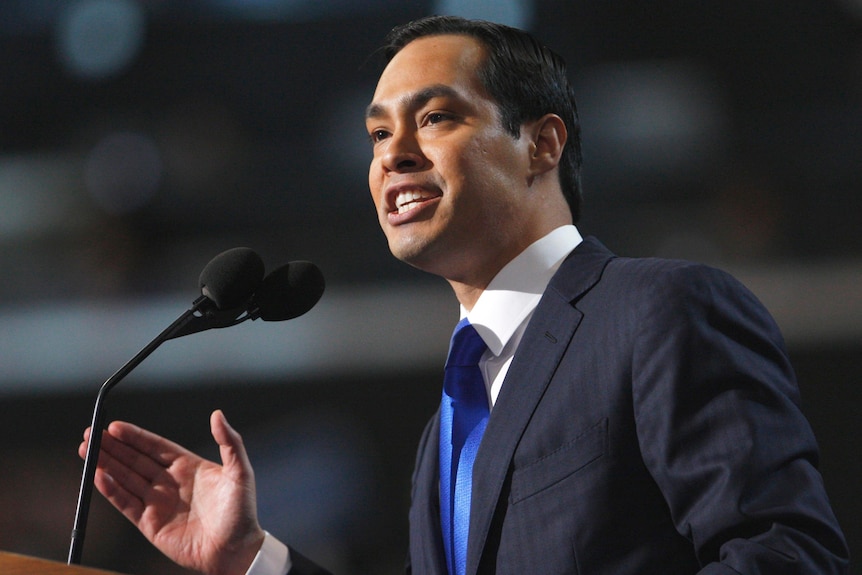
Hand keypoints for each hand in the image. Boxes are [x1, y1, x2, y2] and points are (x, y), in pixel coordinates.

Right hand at [79, 410, 265, 574]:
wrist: (236, 550)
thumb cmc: (241, 512)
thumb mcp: (240, 471)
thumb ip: (230, 442)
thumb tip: (218, 414)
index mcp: (188, 467)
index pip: (155, 446)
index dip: (134, 436)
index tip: (114, 426)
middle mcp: (169, 482)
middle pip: (134, 460)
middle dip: (112, 447)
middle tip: (90, 434)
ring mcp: (157, 502)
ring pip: (125, 479)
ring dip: (105, 465)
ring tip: (86, 450)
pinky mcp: (149, 523)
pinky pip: (125, 503)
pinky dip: (110, 490)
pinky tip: (98, 476)